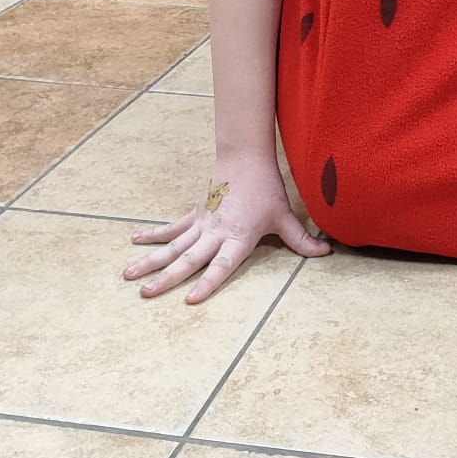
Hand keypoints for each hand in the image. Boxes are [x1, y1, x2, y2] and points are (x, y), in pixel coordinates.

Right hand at [123, 155, 329, 302]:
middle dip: (166, 278)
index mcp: (237, 238)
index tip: (190, 299)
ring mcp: (202, 224)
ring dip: (150, 260)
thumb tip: (327, 253)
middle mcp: (215, 233)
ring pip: (172, 246)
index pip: (221, 266)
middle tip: (146, 293)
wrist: (246, 158)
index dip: (208, 283)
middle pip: (188, 259)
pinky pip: (171, 229)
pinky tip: (134, 242)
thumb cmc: (267, 190)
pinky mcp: (195, 215)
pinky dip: (153, 236)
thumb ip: (302, 240)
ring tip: (129, 275)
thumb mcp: (285, 217)